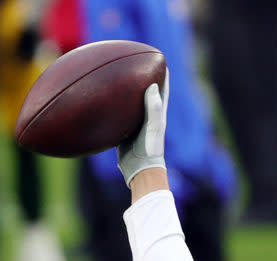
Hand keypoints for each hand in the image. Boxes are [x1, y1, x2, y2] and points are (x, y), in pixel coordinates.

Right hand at [117, 68, 168, 186]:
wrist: (139, 170)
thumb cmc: (149, 149)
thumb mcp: (153, 127)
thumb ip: (154, 108)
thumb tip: (152, 85)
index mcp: (158, 113)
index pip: (162, 88)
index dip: (161, 72)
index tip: (157, 58)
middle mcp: (148, 116)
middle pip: (145, 91)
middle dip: (140, 76)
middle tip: (132, 61)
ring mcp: (135, 124)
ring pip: (128, 102)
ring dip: (122, 90)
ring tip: (112, 76)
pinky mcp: (124, 131)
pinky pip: (116, 114)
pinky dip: (109, 106)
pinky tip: (96, 100)